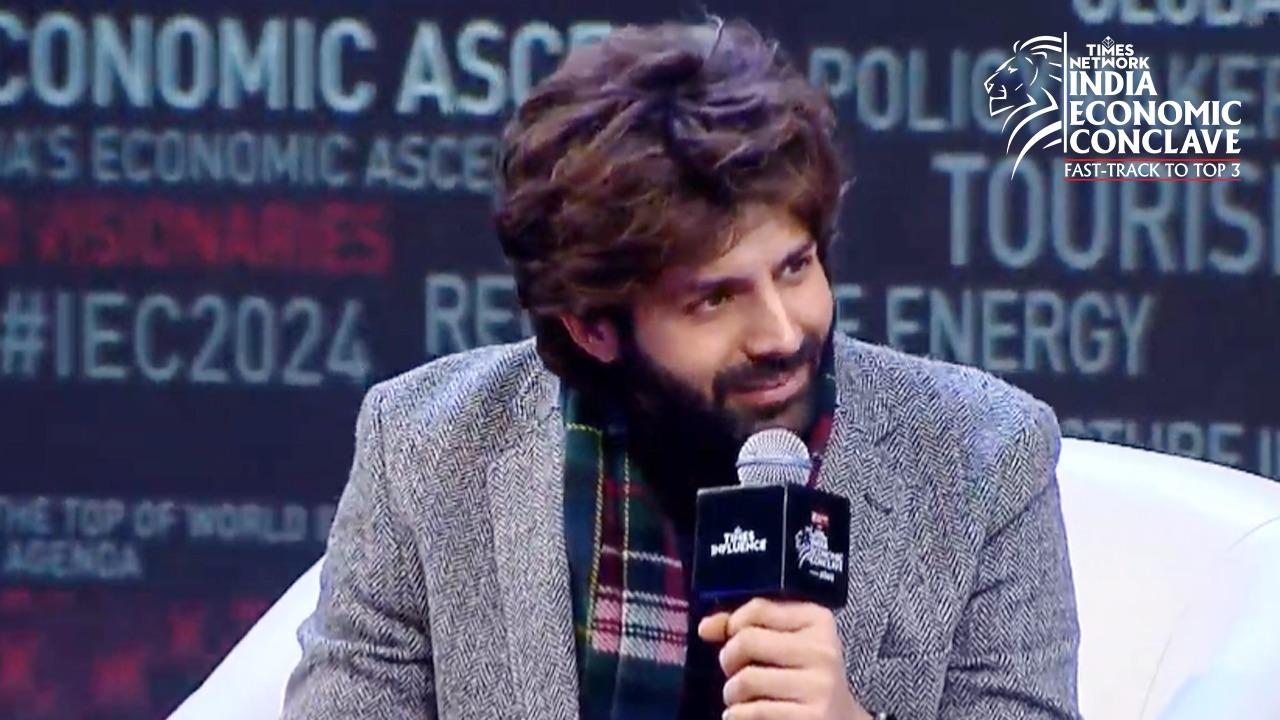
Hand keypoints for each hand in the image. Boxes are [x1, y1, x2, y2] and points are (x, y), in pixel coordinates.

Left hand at [697, 598, 871, 719]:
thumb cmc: (802, 679)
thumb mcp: (785, 645)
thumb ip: (746, 628)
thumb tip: (706, 627)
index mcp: (818, 622)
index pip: (759, 607)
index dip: (732, 624)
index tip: (731, 638)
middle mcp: (822, 651)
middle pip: (747, 640)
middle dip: (729, 659)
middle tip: (735, 672)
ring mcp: (818, 687)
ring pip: (745, 679)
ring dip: (732, 693)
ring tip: (743, 699)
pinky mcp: (808, 718)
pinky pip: (750, 712)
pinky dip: (737, 715)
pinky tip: (747, 716)